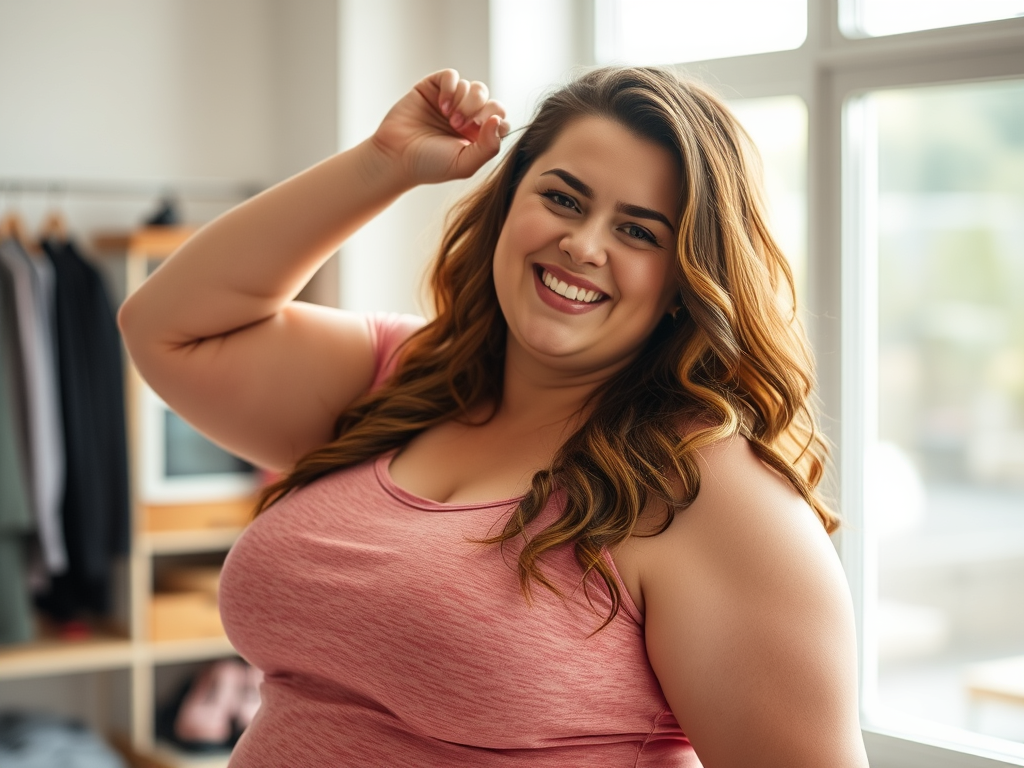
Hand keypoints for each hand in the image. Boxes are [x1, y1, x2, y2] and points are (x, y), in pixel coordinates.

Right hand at [369, 69, 509, 186]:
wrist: (395, 156)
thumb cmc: (429, 165)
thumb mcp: (464, 164)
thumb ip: (488, 147)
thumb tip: (499, 120)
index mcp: (477, 136)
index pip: (500, 119)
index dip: (496, 120)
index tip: (478, 130)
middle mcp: (467, 117)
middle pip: (490, 99)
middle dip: (480, 109)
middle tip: (459, 125)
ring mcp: (450, 101)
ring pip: (473, 87)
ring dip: (464, 101)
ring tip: (449, 118)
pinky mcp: (432, 87)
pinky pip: (451, 76)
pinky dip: (450, 87)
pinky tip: (441, 105)